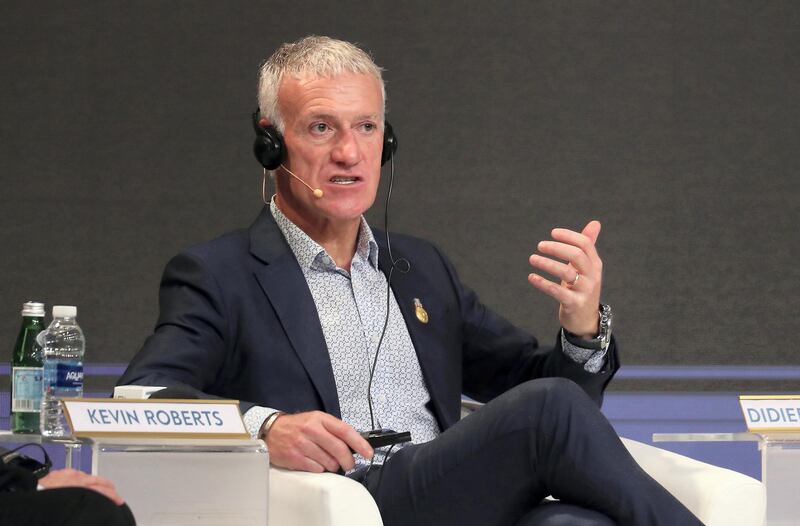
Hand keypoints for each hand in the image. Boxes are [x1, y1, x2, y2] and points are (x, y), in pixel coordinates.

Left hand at [39, 468, 124, 504]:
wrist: (24, 493)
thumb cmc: (45, 504)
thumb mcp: (67, 505)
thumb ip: (79, 502)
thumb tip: (89, 506)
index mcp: (78, 487)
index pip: (101, 490)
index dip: (112, 496)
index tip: (119, 501)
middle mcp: (75, 479)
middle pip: (97, 481)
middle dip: (108, 488)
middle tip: (116, 495)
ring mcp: (66, 474)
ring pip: (87, 476)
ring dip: (96, 482)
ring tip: (101, 488)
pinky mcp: (57, 473)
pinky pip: (74, 474)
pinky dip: (82, 478)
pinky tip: (82, 480)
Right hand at [265, 411, 372, 472]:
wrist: (271, 431)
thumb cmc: (297, 427)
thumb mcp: (315, 420)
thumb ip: (333, 430)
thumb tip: (354, 444)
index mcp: (320, 419)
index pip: (345, 431)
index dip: (360, 443)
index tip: (368, 452)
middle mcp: (312, 430)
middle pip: (339, 449)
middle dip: (348, 460)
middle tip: (349, 464)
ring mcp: (302, 444)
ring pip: (329, 462)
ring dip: (333, 465)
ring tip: (327, 461)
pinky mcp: (295, 458)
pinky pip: (317, 469)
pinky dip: (320, 469)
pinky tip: (315, 463)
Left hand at [527, 220, 602, 338]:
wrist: (586, 320)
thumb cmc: (582, 288)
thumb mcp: (586, 267)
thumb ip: (588, 246)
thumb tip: (595, 223)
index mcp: (594, 264)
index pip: (584, 244)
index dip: (568, 236)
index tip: (552, 233)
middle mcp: (592, 276)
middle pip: (576, 255)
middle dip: (556, 248)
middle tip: (540, 245)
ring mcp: (584, 291)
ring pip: (566, 272)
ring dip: (547, 263)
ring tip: (532, 258)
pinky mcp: (574, 304)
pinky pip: (557, 291)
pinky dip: (542, 283)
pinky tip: (531, 277)